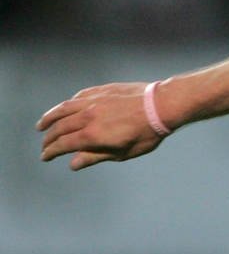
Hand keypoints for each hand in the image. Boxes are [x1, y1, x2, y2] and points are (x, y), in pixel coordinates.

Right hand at [38, 82, 166, 170]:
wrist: (162, 105)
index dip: (51, 152)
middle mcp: (88, 116)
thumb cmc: (147, 133)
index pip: (63, 144)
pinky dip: (69, 104)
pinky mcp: (102, 90)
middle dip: (49, 138)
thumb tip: (73, 163)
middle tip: (45, 145)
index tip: (45, 157)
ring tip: (42, 124)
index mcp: (92, 135)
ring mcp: (94, 101)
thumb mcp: (123, 152)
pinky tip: (66, 107)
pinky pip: (79, 96)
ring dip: (50, 117)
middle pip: (60, 127)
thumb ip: (95, 156)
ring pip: (64, 108)